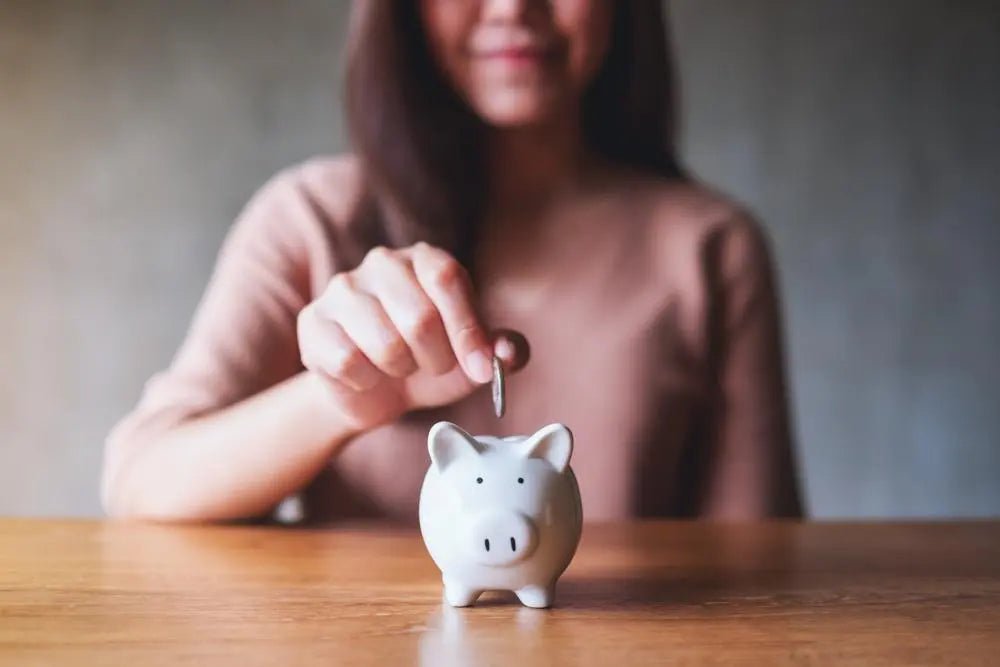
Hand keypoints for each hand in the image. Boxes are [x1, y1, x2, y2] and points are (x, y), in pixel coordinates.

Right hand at [297, 242, 528, 430]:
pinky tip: (366, 374)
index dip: (467, 330)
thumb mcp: (473, 359)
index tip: (479, 369)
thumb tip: (508, 353)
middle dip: (435, 359)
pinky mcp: (313, 321)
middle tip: (431, 365)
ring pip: (384, 344)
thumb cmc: (428, 363)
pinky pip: (348, 363)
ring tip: (398, 367)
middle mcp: (383, 262)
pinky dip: (366, 382)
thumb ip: (500, 351)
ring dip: (400, 371)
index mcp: (426, 258)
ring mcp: (343, 288)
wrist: (375, 392)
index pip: (447, 279)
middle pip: (419, 317)